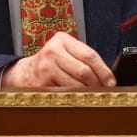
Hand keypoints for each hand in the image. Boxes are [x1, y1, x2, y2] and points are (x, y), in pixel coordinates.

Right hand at [0, 32, 115, 88]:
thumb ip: (83, 59)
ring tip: (90, 95)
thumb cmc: (51, 64)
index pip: (90, 55)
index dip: (104, 71)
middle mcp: (53, 50)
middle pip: (84, 71)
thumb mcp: (65, 53)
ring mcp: (46, 66)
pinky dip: (74, 97)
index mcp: (62, 39)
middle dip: (96, 84)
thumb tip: (108, 77)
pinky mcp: (41, 82)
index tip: (111, 82)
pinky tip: (75, 97)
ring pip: (76, 84)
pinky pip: (65, 92)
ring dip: (86, 93)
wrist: (25, 73)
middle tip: (102, 91)